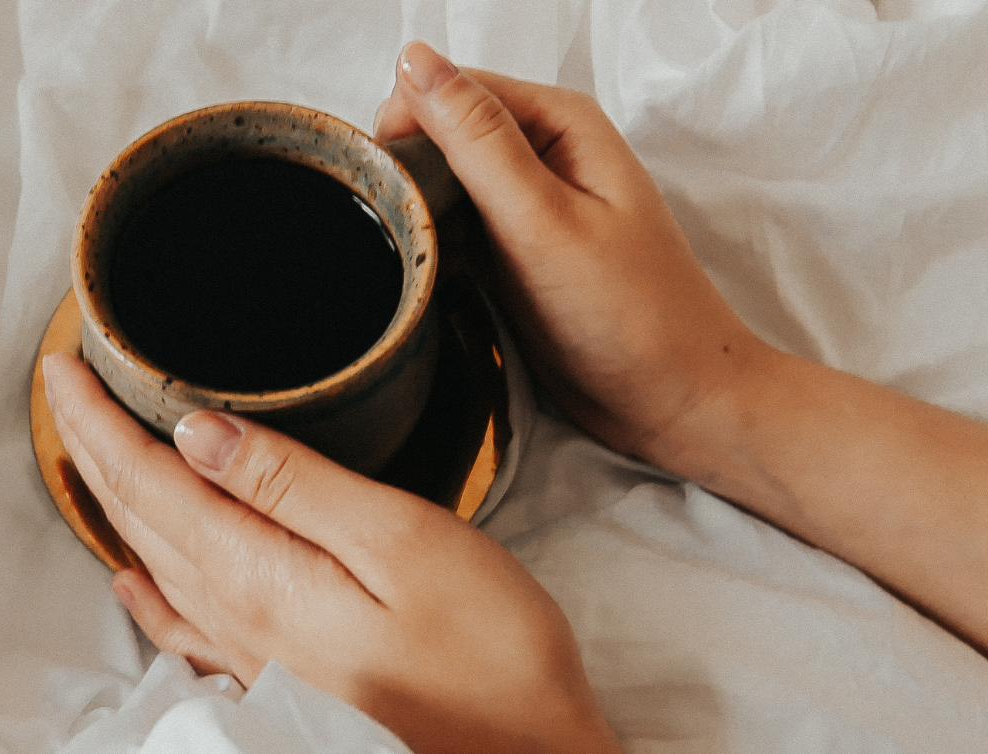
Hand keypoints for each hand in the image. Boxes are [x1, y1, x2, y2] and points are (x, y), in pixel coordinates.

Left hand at [42, 353, 620, 753]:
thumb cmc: (489, 656)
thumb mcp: (402, 542)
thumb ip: (293, 484)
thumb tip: (196, 434)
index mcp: (260, 576)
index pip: (148, 482)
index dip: (98, 420)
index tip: (62, 367)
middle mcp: (239, 620)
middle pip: (138, 519)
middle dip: (92, 447)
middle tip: (62, 388)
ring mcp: (256, 656)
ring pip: (153, 564)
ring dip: (113, 502)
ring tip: (89, 453)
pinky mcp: (283, 680)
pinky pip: (184, 625)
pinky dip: (147, 589)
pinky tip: (134, 581)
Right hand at [378, 43, 987, 652]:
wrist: (676, 402)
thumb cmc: (631, 316)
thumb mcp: (542, 221)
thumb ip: (476, 139)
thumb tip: (414, 60)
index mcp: (560, 123)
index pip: (449, 87)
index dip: (402, 126)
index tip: (383, 183)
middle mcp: (546, 152)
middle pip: (440, 132)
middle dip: (408, 173)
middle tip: (408, 233)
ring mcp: (530, 204)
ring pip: (441, 183)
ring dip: (419, 215)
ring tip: (420, 259)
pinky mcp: (518, 251)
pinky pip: (455, 229)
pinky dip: (435, 247)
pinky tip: (432, 277)